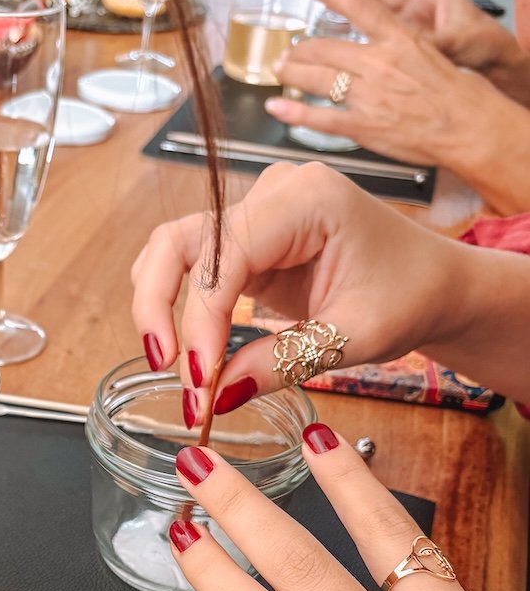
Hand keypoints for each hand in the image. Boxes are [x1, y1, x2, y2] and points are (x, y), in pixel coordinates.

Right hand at [132, 161, 464, 415]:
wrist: (433, 284)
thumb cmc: (409, 296)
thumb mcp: (355, 337)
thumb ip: (282, 361)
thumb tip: (217, 395)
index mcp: (307, 199)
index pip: (225, 255)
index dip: (201, 317)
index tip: (199, 377)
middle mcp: (272, 195)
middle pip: (179, 240)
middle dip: (158, 304)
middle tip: (166, 369)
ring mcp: (254, 214)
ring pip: (174, 251)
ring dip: (161, 308)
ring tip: (177, 368)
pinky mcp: (247, 243)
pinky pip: (193, 270)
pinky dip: (181, 311)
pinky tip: (193, 353)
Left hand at [265, 0, 505, 169]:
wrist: (467, 126)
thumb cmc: (455, 92)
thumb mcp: (429, 52)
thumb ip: (397, 46)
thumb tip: (376, 45)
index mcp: (398, 39)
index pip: (356, 5)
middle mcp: (379, 63)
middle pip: (326, 48)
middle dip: (301, 50)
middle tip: (288, 52)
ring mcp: (368, 95)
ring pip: (317, 79)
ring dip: (293, 73)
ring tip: (280, 70)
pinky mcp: (362, 126)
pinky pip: (320, 118)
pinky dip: (293, 112)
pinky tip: (275, 107)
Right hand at [338, 0, 522, 81]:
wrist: (493, 67)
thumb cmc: (481, 44)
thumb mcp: (455, 39)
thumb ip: (426, 42)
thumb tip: (401, 47)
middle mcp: (418, 8)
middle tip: (323, 1)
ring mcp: (411, 29)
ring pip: (375, 22)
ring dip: (353, 23)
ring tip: (326, 28)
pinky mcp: (407, 50)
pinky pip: (379, 43)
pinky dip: (363, 46)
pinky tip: (344, 53)